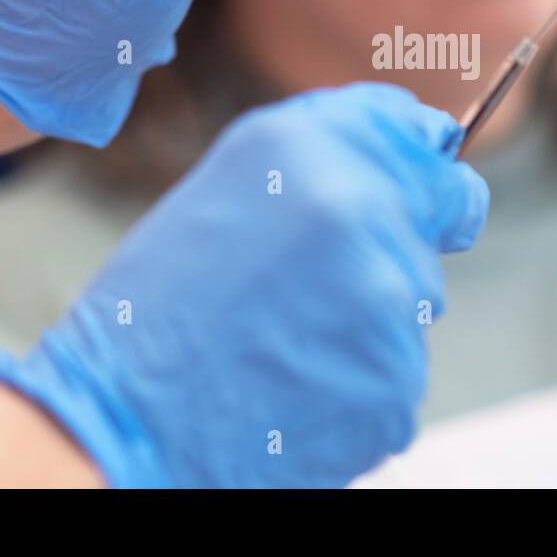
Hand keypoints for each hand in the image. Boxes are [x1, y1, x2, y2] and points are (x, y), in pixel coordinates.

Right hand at [0, 84, 488, 487]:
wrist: (120, 423)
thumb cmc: (161, 306)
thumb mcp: (231, 189)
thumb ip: (329, 156)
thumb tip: (428, 144)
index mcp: (308, 145)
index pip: (418, 133)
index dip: (420, 161)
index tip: (419, 181)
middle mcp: (359, 206)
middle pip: (436, 214)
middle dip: (396, 241)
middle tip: (321, 284)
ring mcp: (386, 295)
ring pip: (418, 296)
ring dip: (375, 313)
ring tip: (289, 336)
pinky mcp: (398, 377)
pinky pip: (402, 364)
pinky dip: (364, 376)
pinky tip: (300, 382)